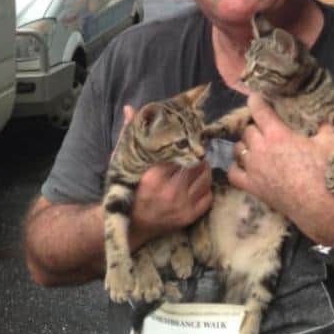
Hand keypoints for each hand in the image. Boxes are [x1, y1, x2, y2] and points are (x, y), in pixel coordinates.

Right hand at [119, 106, 212, 242]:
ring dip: (202, 170)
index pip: (180, 152)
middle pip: (197, 164)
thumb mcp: (125, 162)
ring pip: (206, 178)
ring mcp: (182, 206)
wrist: (131, 225)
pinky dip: (205, 187)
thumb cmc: (128, 189)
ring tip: (195, 165)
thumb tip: (130, 108)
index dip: (186, 144)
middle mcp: (171, 192)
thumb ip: (130, 136)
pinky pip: (208, 196)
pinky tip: (196, 184)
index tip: (187, 139)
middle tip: (193, 151)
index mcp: (155, 176)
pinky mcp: (190, 217)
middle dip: (196, 156)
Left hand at [227, 94, 333, 242]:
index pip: (259, 110)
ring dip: (245, 145)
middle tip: (265, 130)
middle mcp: (260, 148)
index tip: (254, 97)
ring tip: (253, 147)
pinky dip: (236, 167)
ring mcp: (252, 167)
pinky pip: (233, 172)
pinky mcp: (250, 185)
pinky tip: (242, 165)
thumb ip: (325, 127)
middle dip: (255, 127)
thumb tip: (325, 117)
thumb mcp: (329, 143)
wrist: (315, 204)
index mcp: (277, 134)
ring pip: (238, 148)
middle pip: (248, 130)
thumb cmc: (322, 172)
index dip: (255, 101)